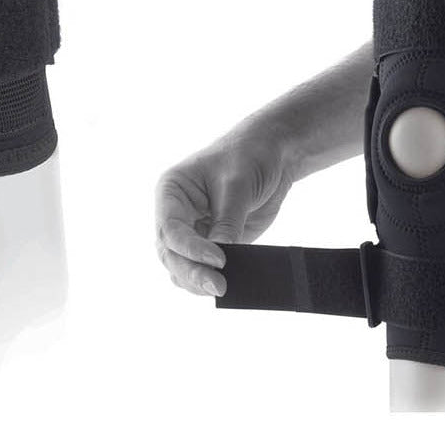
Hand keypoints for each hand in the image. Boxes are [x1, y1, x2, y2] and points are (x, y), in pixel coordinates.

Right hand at [155, 126, 296, 296]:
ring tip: (223, 288)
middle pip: (171, 254)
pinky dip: (210, 279)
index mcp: (172, 190)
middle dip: (192, 272)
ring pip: (182, 267)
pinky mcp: (211, 244)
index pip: (171, 229)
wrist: (273, 155)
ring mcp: (193, 231)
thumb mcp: (237, 186)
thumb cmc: (250, 157)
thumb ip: (227, 223)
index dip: (191, 249)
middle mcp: (176, 213)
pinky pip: (202, 269)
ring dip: (198, 282)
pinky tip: (229, 284)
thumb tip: (220, 262)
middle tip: (219, 286)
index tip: (219, 260)